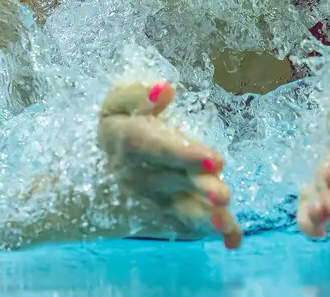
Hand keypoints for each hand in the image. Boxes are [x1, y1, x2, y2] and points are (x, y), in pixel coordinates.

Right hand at [97, 79, 242, 248]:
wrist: (95, 170)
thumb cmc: (119, 124)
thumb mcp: (116, 102)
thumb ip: (136, 93)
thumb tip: (166, 90)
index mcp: (129, 140)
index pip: (155, 147)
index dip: (183, 153)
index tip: (214, 159)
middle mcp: (140, 174)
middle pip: (174, 180)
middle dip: (200, 187)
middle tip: (223, 195)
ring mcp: (154, 197)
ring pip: (182, 207)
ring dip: (205, 216)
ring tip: (226, 223)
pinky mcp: (166, 212)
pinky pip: (189, 223)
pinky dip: (211, 231)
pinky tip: (233, 239)